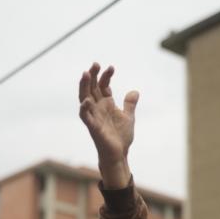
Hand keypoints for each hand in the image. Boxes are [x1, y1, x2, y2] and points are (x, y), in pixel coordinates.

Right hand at [78, 63, 138, 188]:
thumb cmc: (120, 136)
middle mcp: (98, 108)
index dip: (106, 76)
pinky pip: (85, 117)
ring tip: (86, 74)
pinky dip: (84, 109)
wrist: (119, 154)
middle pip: (92, 88)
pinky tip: (86, 101)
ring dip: (84, 87)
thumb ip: (129, 104)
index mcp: (106, 104)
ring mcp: (94, 117)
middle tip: (95, 64)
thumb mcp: (128, 117)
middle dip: (93, 76)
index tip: (111, 67)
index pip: (103, 85)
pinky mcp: (93, 128)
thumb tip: (134, 91)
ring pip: (85, 98)